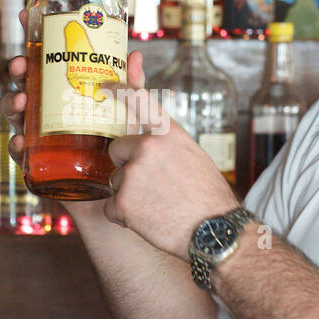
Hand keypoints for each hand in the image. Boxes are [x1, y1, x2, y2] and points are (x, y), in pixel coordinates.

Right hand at [0, 8, 146, 219]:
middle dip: (17, 70)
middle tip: (19, 66)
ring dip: (11, 103)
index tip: (24, 15)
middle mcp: (52, 109)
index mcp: (69, 90)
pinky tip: (18, 141)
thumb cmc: (129, 152)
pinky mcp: (41, 163)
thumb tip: (135, 54)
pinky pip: (21, 152)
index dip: (32, 36)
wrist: (127, 197)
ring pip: (18, 113)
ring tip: (20, 101)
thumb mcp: (134, 115)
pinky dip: (15, 144)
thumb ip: (133, 89)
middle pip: (27, 82)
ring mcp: (43, 135)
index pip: (47, 58)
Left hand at [102, 84, 239, 260]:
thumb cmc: (208, 196)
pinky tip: (150, 220)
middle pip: (117, 150)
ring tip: (157, 205)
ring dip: (128, 194)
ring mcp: (132, 174)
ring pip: (115, 180)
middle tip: (153, 185)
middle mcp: (147, 147)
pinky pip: (111, 207)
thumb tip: (146, 141)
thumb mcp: (192, 155)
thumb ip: (166, 144)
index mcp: (167, 133)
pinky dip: (124, 217)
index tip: (104, 88)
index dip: (118, 89)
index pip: (137, 99)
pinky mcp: (123, 202)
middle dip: (127, 165)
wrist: (215, 231)